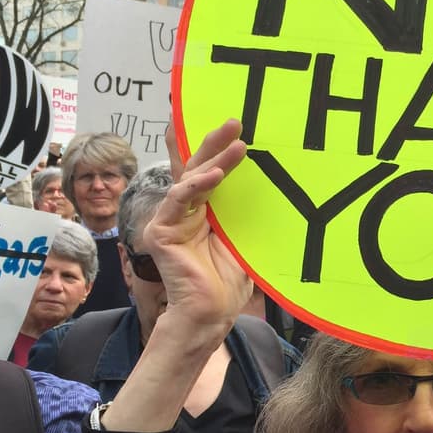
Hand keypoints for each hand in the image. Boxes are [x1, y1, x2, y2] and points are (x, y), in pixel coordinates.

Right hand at [145, 119, 252, 341]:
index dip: (211, 144)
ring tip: (238, 144)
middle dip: (215, 141)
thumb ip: (246, 209)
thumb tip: (270, 180)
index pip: (206, 169)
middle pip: (197, 166)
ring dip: (214, 158)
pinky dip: (196, 184)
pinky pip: (179, 200)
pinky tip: (216, 174)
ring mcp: (171, 218)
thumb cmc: (229, 278)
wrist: (213, 311)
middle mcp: (186, 209)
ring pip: (190, 177)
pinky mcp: (162, 231)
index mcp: (205, 208)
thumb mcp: (244, 235)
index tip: (226, 120)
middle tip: (236, 121)